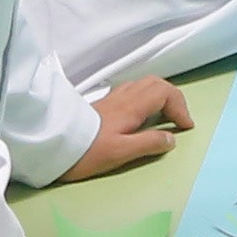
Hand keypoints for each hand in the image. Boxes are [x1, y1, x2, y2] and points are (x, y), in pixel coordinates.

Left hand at [63, 76, 192, 181]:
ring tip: (164, 116)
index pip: (165, 92)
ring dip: (160, 96)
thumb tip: (171, 138)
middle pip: (156, 83)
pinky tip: (141, 115)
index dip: (180, 107)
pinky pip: (132, 91)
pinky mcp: (103, 105)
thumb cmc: (87, 152)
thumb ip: (148, 144)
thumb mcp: (121, 153)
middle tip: (178, 119)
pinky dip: (146, 99)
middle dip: (173, 98)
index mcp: (131, 107)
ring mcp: (112, 99)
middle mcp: (124, 97)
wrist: (52, 145)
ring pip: (143, 85)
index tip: (184, 128)